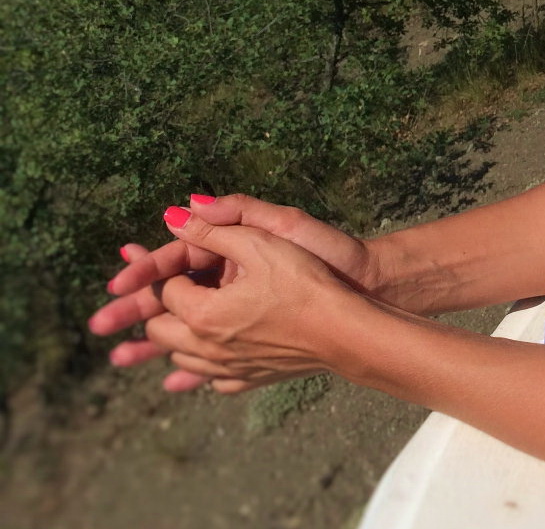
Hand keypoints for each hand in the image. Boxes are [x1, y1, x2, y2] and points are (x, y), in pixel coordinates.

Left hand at [143, 206, 360, 393]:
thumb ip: (213, 229)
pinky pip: (210, 381)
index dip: (159, 269)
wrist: (343, 329)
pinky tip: (199, 368)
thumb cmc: (303, 280)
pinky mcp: (250, 379)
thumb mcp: (258, 242)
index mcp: (202, 313)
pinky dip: (197, 372)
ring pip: (181, 359)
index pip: (165, 290)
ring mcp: (227, 369)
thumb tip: (172, 217)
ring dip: (169, 342)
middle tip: (148, 296)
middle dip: (152, 310)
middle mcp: (205, 347)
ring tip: (161, 333)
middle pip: (160, 331)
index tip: (156, 257)